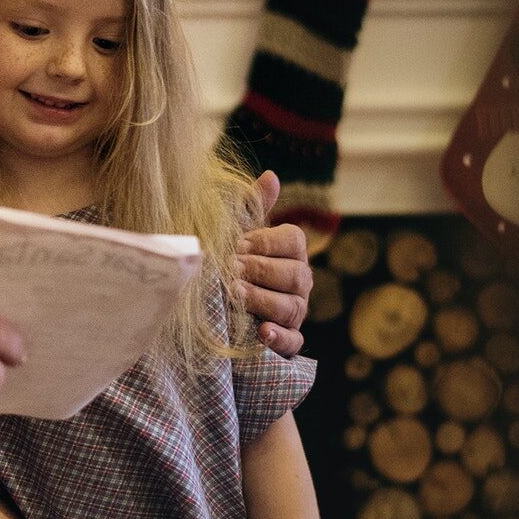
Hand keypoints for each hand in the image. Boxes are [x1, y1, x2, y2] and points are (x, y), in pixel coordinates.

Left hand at [233, 170, 312, 357]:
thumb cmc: (232, 264)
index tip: (238, 244)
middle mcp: (300, 282)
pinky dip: (278, 337)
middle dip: (261, 271)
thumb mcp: (238, 236)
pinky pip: (293, 342)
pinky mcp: (287, 342)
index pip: (294, 240)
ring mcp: (296, 313)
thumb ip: (253, 208)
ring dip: (262, 300)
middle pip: (296, 274)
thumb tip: (271, 176)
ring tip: (235, 295)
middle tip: (231, 269)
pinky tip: (261, 332)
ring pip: (292, 307)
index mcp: (291, 252)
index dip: (267, 241)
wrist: (218, 309)